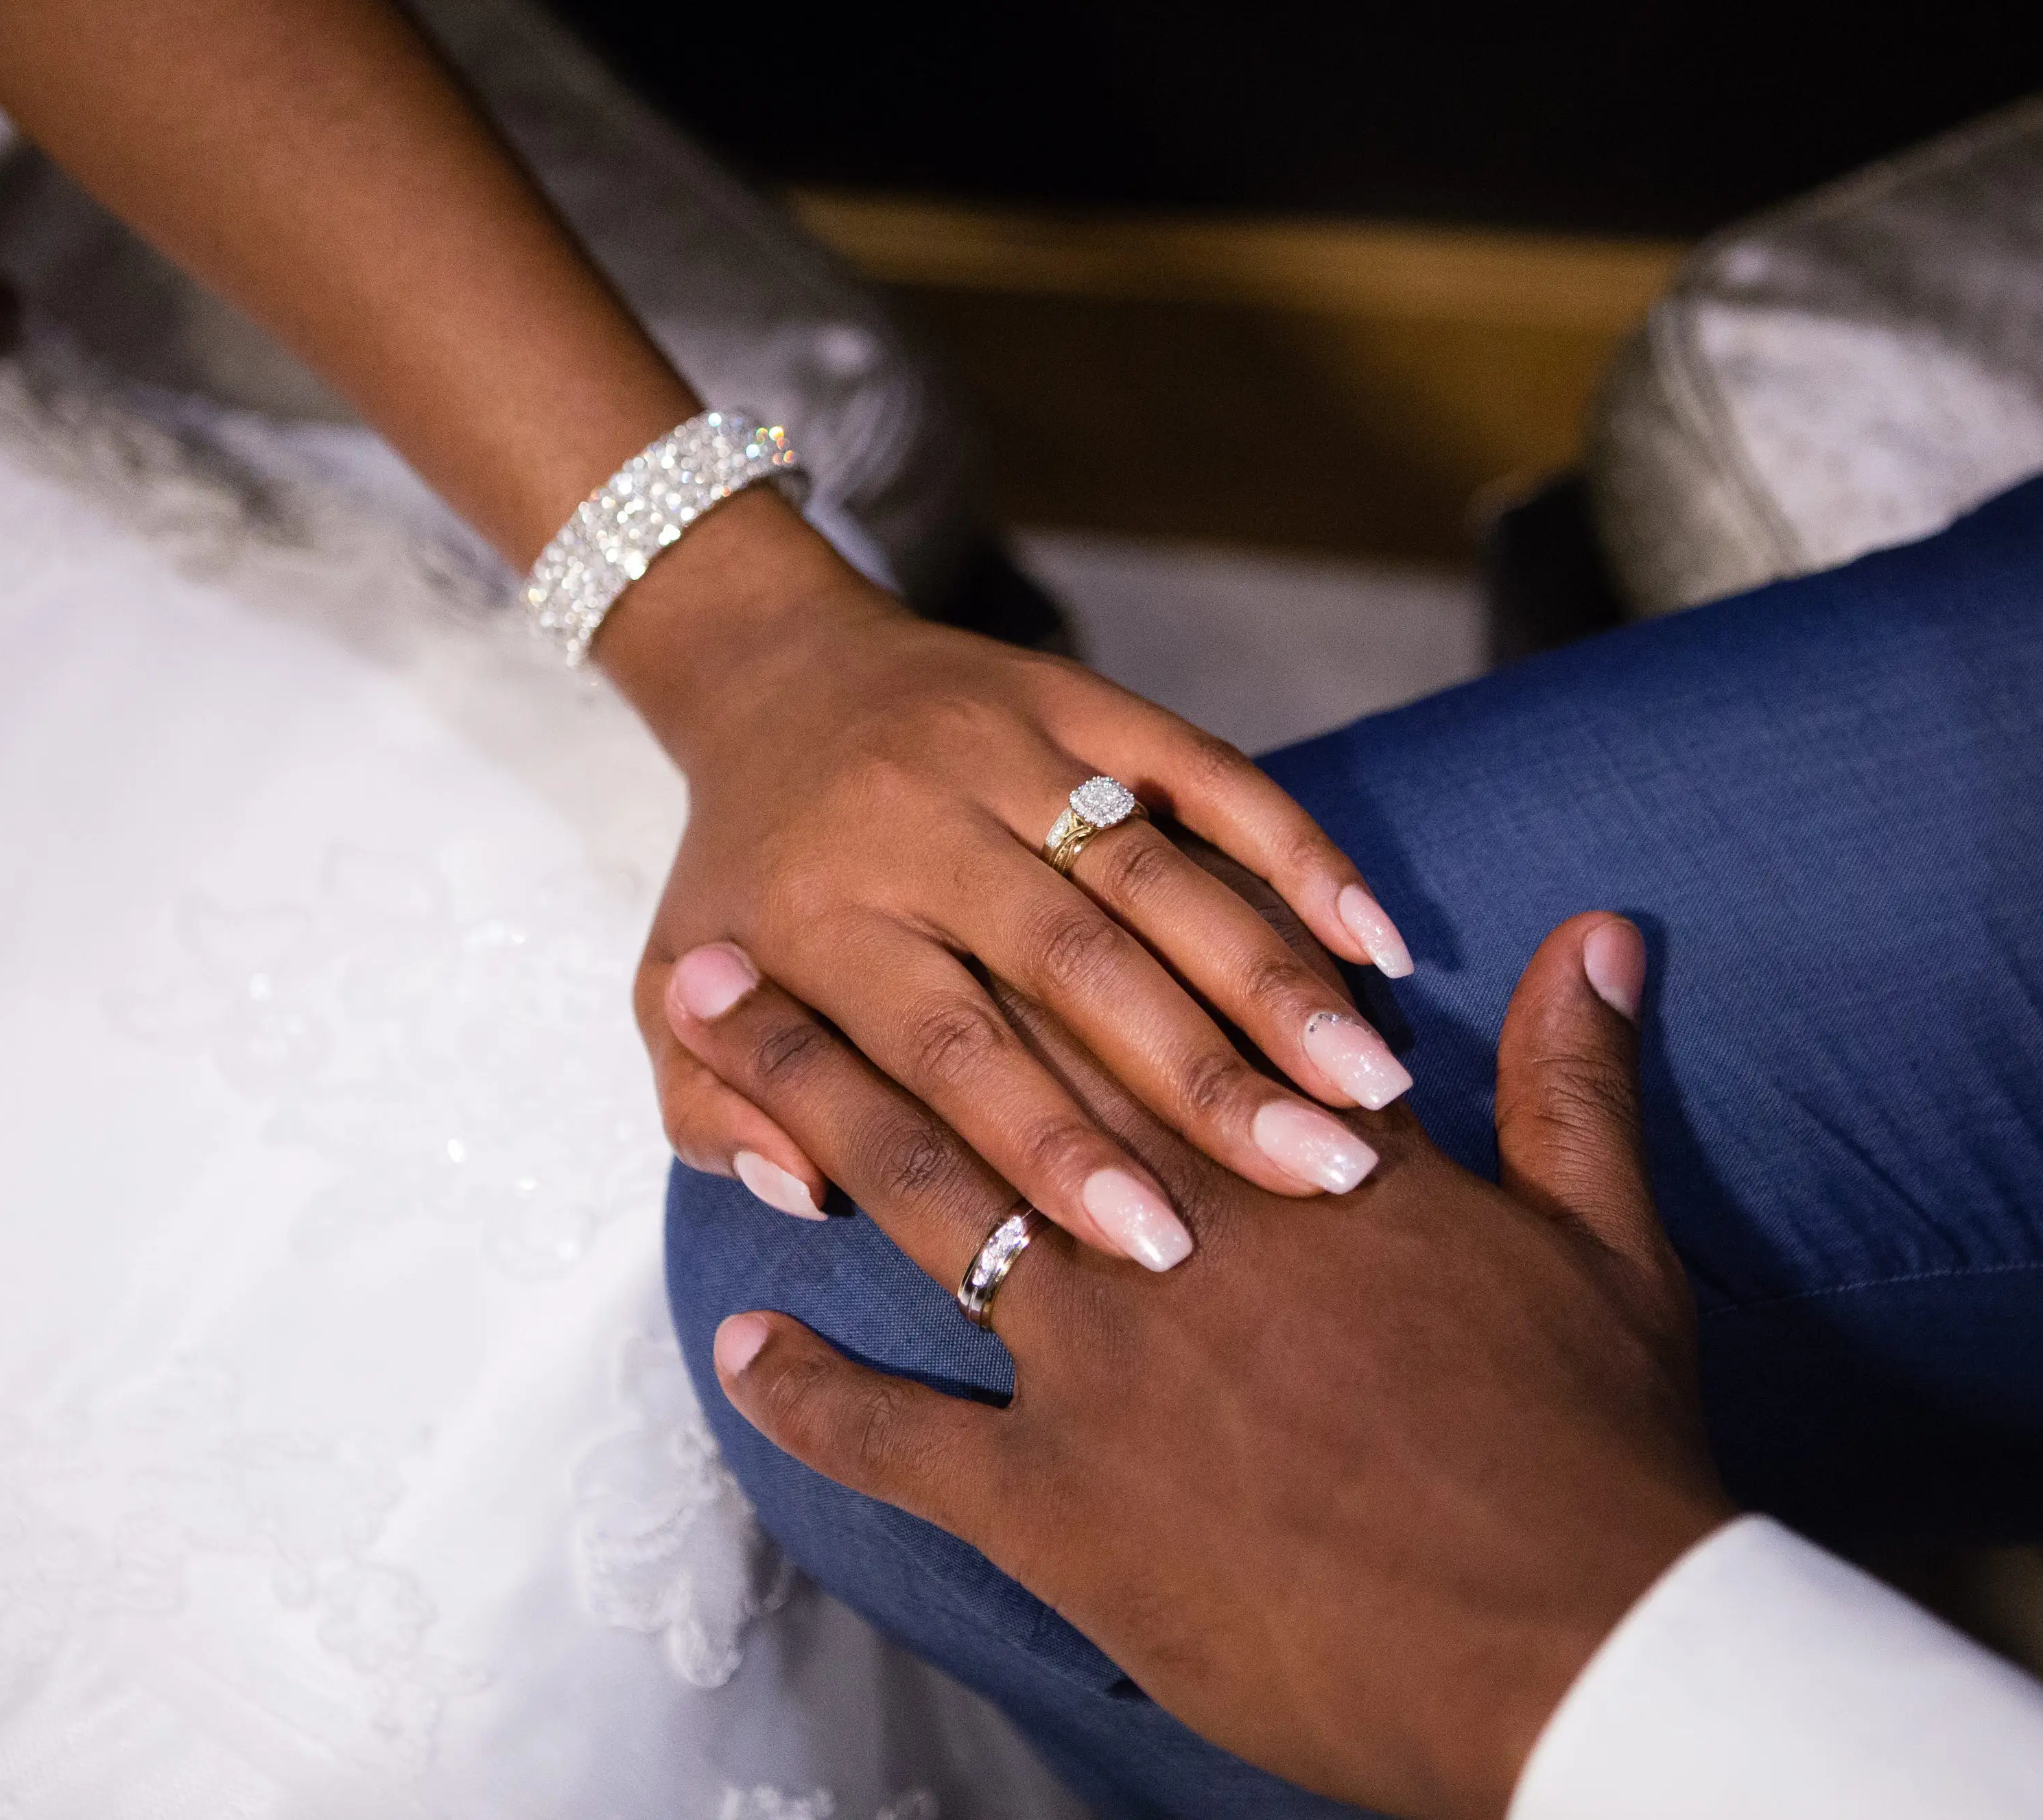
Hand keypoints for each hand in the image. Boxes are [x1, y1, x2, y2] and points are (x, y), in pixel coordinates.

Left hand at [623, 502, 1419, 1269]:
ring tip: (1372, 1085)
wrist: (768, 670)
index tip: (1153, 1245)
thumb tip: (806, 1194)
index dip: (1052, 1148)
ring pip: (1157, 872)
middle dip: (1201, 1077)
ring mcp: (1009, 749)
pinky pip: (1206, 766)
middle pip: (1076, 965)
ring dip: (1272, 978)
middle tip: (1316, 1178)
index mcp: (819, 919)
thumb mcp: (667, 997)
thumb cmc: (740, 879)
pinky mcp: (1083, 697)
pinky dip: (1295, 844)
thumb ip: (714, 1109)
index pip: (950, 1051)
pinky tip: (1374, 937)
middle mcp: (917, 825)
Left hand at [677, 882, 1734, 1819]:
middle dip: (861, 996)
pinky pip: (899, 1439)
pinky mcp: (1054, 1503)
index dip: (1042, 932)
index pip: (1149, 1012)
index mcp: (1292, 1157)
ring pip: (925, 1206)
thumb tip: (1597, 934)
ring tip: (720, 1047)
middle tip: (739, 942)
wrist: (1560, 1644)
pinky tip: (749, 1351)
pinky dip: (814, 1398)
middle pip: (995, 1076)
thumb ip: (1570, 1079)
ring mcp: (1098, 1364)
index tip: (946, 859)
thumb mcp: (1605, 1245)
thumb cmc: (1590, 1447)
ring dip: (810, 1119)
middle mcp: (1171, 1228)